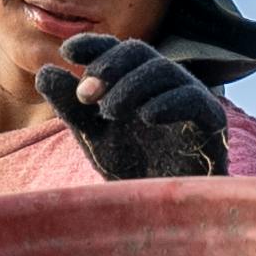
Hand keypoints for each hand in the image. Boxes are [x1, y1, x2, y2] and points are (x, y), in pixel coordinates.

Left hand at [35, 34, 227, 180]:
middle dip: (109, 67)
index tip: (68, 52)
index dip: (94, 45)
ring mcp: (189, 99)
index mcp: (135, 81)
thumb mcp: (93, 135)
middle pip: (139, 53)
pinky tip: (146, 117)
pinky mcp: (211, 122)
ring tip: (109, 113)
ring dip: (132, 85)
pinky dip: (168, 103)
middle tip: (85, 94)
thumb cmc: (134, 167)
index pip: (116, 50)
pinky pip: (194, 99)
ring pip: (164, 70)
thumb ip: (71, 107)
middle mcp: (162, 83)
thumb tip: (44, 72)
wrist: (165, 211)